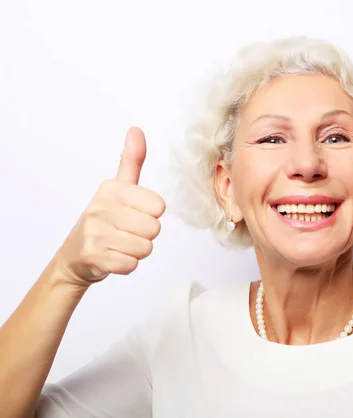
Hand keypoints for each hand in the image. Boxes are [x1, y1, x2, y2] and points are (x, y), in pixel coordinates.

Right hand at [54, 127, 165, 287]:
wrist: (74, 257)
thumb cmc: (103, 221)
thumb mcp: (117, 188)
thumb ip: (131, 160)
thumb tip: (136, 129)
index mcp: (111, 188)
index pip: (159, 207)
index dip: (150, 215)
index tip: (132, 214)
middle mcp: (100, 207)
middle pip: (154, 229)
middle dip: (144, 235)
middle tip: (124, 232)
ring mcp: (95, 232)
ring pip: (145, 248)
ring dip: (136, 251)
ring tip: (118, 245)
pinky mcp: (94, 257)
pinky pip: (132, 264)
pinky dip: (126, 265)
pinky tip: (112, 257)